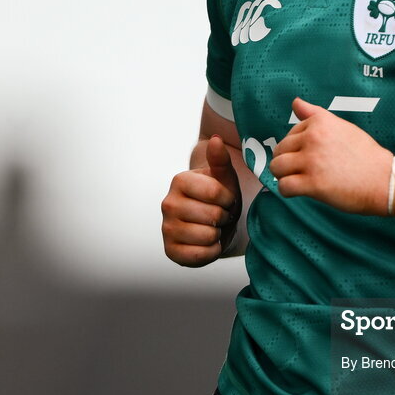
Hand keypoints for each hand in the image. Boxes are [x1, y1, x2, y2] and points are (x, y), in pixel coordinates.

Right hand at [161, 135, 242, 266]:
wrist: (213, 221)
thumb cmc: (220, 196)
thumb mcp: (224, 176)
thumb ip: (220, 158)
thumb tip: (215, 139)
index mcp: (179, 181)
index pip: (215, 193)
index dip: (228, 199)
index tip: (226, 199)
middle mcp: (168, 203)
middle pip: (212, 216)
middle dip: (224, 217)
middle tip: (220, 215)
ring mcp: (166, 228)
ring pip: (207, 236)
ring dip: (218, 234)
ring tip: (214, 227)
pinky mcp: (170, 251)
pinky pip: (200, 256)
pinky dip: (211, 251)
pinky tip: (209, 242)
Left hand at [270, 97, 391, 215]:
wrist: (383, 180)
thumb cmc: (365, 154)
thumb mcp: (342, 127)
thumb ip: (315, 115)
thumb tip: (295, 102)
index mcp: (320, 122)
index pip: (290, 133)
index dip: (298, 147)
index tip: (314, 155)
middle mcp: (313, 138)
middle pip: (280, 150)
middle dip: (288, 161)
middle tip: (306, 170)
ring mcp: (311, 161)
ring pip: (277, 167)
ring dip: (284, 175)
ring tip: (299, 179)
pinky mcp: (312, 183)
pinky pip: (283, 187)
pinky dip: (287, 191)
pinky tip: (300, 191)